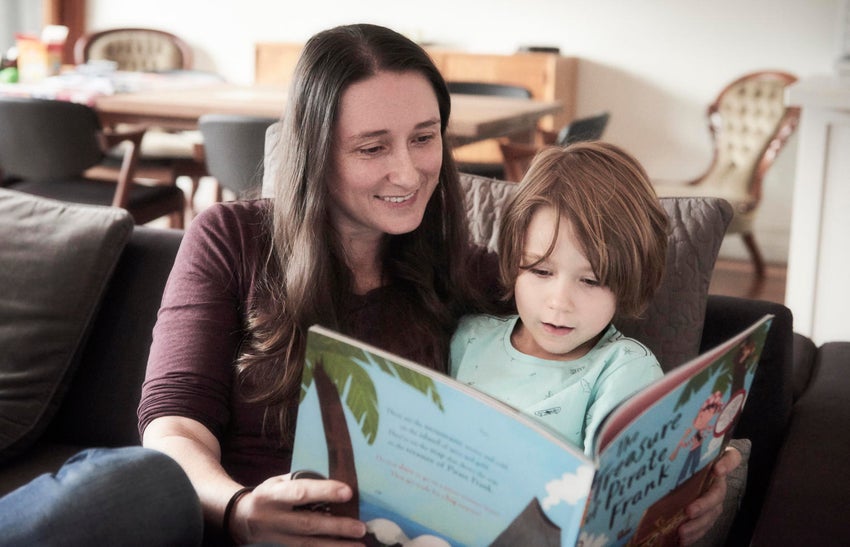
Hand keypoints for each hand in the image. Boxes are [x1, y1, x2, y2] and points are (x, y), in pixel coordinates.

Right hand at [229, 473, 366, 545]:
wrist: (239, 520)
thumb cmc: (268, 495)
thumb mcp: (278, 482)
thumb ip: (301, 482)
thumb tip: (334, 481)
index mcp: (272, 495)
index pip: (300, 492)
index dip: (323, 492)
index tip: (347, 492)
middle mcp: (274, 518)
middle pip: (307, 524)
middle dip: (336, 526)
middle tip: (360, 527)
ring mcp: (277, 537)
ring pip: (309, 544)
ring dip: (336, 545)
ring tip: (359, 545)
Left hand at [678, 447, 741, 544]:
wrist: (672, 473)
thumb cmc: (672, 459)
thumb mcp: (672, 453)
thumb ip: (669, 450)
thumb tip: (646, 449)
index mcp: (713, 460)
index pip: (732, 457)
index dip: (728, 463)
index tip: (717, 470)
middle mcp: (717, 479)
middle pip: (719, 492)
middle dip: (705, 503)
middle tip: (689, 511)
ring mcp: (713, 497)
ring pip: (713, 512)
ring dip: (698, 524)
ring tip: (682, 531)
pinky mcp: (707, 513)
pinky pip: (705, 525)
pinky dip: (695, 533)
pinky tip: (683, 539)